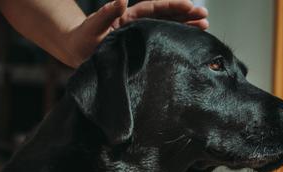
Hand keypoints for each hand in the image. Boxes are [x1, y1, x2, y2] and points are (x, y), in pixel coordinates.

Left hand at [68, 0, 208, 66]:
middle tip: (205, 16)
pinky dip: (176, 43)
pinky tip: (190, 45)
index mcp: (129, 17)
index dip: (172, 7)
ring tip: (205, 27)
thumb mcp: (93, 26)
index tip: (189, 6)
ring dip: (186, 28)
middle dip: (186, 15)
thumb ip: (106, 14)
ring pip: (168, 29)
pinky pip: (162, 44)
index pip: (155, 9)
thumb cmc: (82, 39)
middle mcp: (138, 25)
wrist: (77, 54)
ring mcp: (141, 38)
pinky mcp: (142, 51)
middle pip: (166, 17)